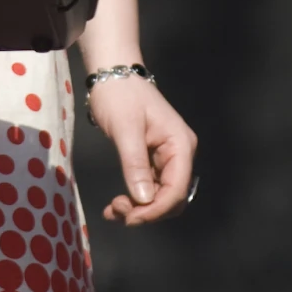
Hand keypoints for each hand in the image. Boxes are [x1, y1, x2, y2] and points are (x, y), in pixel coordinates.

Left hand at [86, 75, 197, 223]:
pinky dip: (135, 199)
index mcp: (180, 145)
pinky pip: (150, 187)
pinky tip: (116, 206)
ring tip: (112, 209)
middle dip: (147, 211)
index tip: (131, 217)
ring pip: (161, 196)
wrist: (111, 74)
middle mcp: (179, 154)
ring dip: (140, 208)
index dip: (156, 209)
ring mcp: (167, 158)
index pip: (177, 189)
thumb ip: (135, 164)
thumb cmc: (119, 95)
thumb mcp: (125, 128)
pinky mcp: (153, 160)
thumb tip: (144, 200)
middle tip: (118, 211)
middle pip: (172, 197)